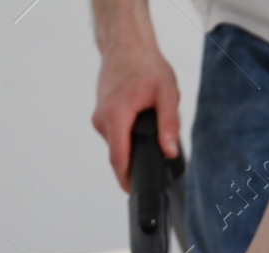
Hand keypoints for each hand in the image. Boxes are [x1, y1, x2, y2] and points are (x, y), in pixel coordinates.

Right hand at [93, 40, 179, 190]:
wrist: (125, 45)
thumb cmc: (145, 65)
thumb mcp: (167, 93)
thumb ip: (169, 124)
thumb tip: (169, 151)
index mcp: (116, 115)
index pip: (118, 158)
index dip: (126, 179)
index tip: (134, 191)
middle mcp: (102, 119)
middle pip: (119, 154)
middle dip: (136, 159)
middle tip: (156, 149)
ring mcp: (98, 117)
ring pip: (117, 145)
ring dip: (133, 144)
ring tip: (148, 124)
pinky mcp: (99, 116)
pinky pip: (114, 135)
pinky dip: (127, 135)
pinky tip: (138, 120)